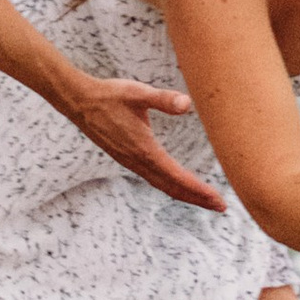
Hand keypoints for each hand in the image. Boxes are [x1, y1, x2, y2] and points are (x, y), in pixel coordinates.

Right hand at [68, 76, 228, 213]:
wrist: (80, 102)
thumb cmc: (110, 95)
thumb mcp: (138, 93)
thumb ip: (163, 99)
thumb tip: (187, 103)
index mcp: (144, 150)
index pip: (178, 177)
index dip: (199, 190)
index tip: (217, 200)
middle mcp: (137, 161)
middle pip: (172, 188)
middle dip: (197, 198)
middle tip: (220, 207)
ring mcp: (130, 162)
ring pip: (162, 185)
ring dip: (184, 194)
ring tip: (204, 200)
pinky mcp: (126, 158)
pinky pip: (152, 179)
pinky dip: (169, 186)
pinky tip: (176, 184)